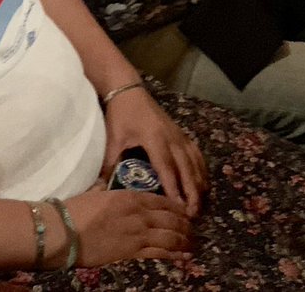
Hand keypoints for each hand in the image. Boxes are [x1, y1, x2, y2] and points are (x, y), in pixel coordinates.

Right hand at [62, 188, 191, 265]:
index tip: (185, 212)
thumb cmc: (75, 210)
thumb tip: (105, 183)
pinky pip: (160, 252)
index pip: (162, 200)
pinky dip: (175, 254)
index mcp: (130, 196)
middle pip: (171, 218)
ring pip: (171, 236)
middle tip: (193, 229)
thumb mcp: (95, 192)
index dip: (177, 208)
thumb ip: (106, 189)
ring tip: (192, 243)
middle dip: (186, 224)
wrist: (64, 231)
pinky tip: (184, 256)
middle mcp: (139, 213)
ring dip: (184, 240)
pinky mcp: (132, 251)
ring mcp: (138, 233)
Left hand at [102, 85, 207, 216]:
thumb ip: (110, 164)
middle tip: (193, 214)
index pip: (167, 168)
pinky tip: (202, 182)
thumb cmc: (120, 115)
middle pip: (186, 168)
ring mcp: (179, 134)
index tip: (178, 207)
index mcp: (154, 139)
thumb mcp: (113, 139)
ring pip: (194, 162)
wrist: (128, 90)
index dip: (174, 188)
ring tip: (199, 204)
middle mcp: (171, 137)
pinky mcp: (181, 133)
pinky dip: (201, 169)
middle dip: (191, 191)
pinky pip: (196, 153)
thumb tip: (102, 189)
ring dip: (198, 183)